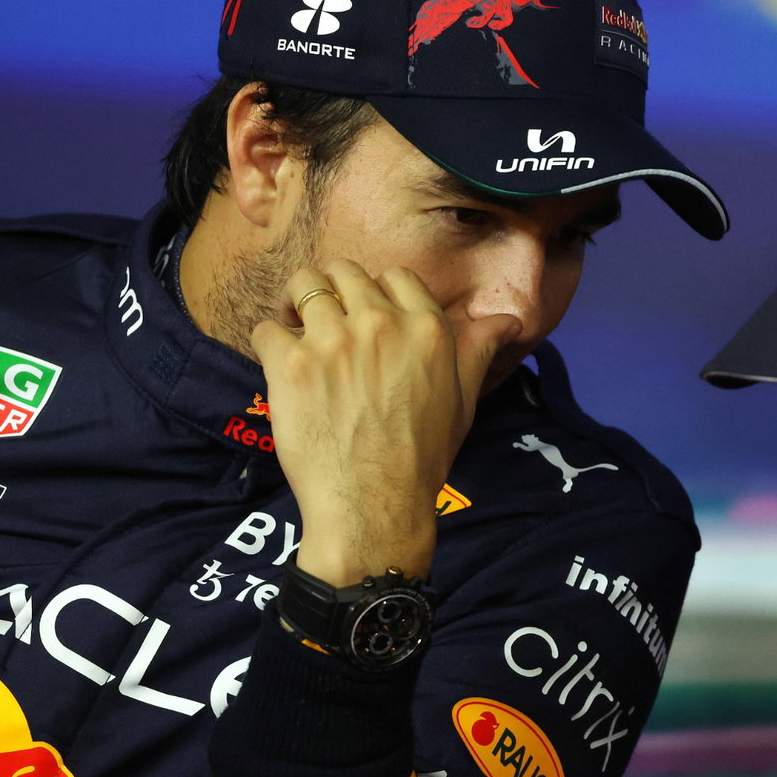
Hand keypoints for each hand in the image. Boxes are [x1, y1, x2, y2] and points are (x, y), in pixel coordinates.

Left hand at [251, 260, 520, 584]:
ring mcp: (333, 341)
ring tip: (297, 332)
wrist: (375, 506)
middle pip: (343, 271)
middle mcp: (380, 323)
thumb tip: (509, 320)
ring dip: (297, 306)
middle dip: (334, 291)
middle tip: (327, 321)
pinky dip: (270, 343)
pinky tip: (280, 366)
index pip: (395, 276)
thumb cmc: (422, 456)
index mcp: (426, 328)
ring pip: (302, 285)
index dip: (379, 293)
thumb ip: (478, 349)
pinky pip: (267, 328)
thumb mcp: (463, 400)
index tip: (369, 316)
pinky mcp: (291, 364)